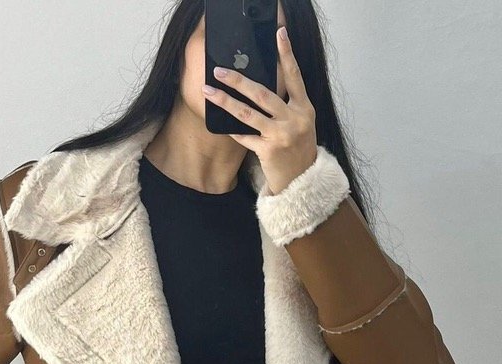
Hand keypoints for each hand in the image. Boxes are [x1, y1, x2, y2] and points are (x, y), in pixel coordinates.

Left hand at [202, 25, 317, 195]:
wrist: (302, 179)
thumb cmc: (298, 148)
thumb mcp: (301, 123)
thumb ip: (287, 104)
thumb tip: (258, 85)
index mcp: (305, 108)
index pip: (294, 76)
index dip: (287, 54)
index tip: (279, 34)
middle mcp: (295, 119)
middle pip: (263, 93)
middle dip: (239, 80)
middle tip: (220, 71)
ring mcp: (281, 135)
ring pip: (249, 114)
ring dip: (226, 101)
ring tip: (209, 91)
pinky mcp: (269, 151)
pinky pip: (245, 137)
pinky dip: (232, 130)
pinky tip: (220, 123)